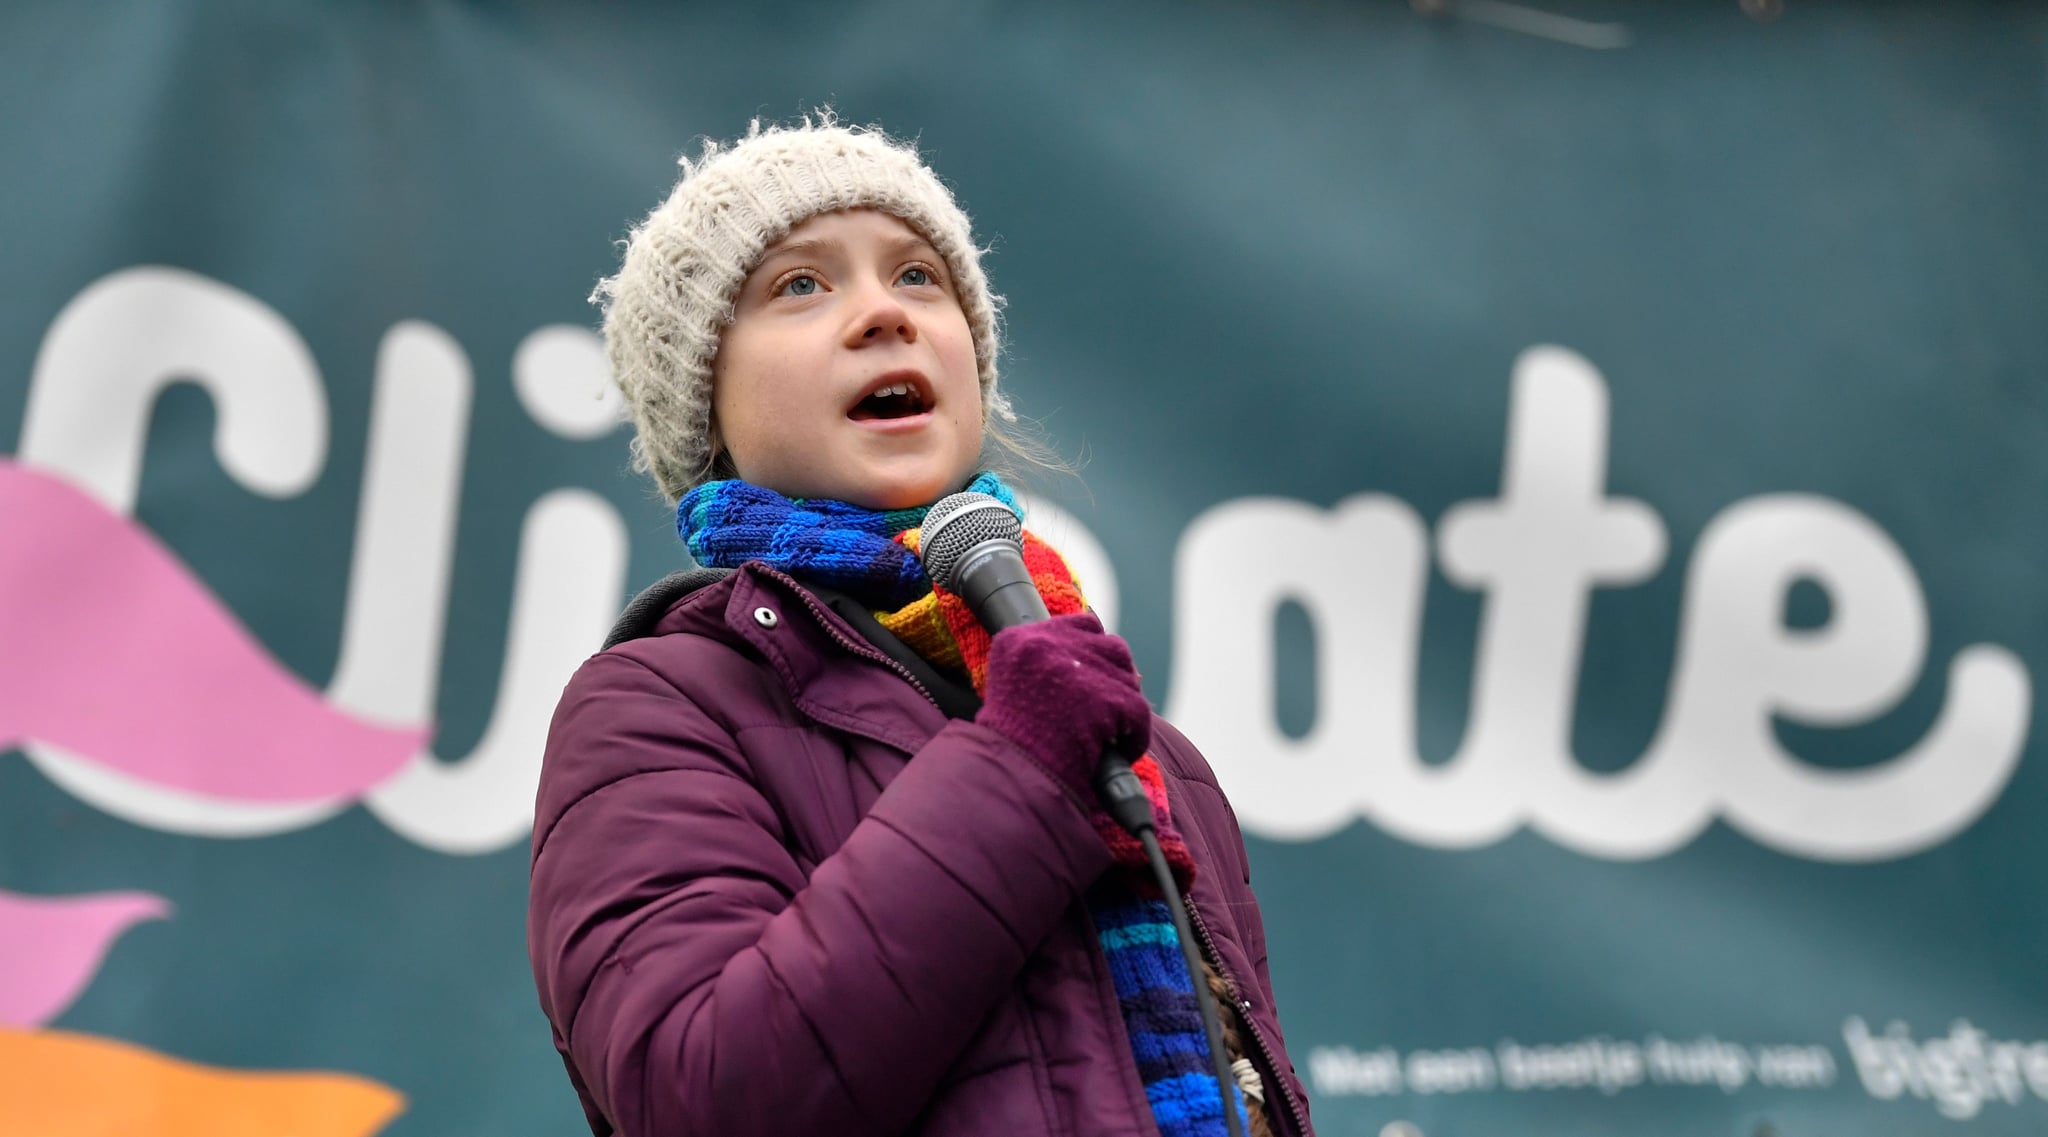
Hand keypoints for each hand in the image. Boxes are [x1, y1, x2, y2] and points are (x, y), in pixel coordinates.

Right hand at [974, 613, 1151, 797]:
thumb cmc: (1009, 745)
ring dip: (1127, 702)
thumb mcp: (1012, 688)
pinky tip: (1125, 748)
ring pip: (1128, 676)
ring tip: (1115, 728)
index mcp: (1022, 641)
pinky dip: (1137, 734)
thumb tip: (1095, 661)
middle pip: (1110, 646)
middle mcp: (1048, 646)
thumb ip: (1045, 665)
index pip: (1083, 623)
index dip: (1097, 650)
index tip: (1096, 675)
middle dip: (1116, 676)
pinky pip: (1138, 711)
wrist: (1010, 778)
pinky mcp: (1106, 700)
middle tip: (1111, 705)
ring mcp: (1078, 671)